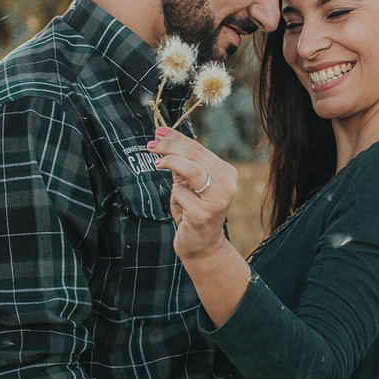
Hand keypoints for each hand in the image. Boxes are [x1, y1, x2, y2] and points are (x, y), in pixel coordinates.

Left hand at [149, 126, 237, 261]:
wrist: (202, 246)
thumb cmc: (194, 213)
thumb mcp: (188, 185)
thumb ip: (182, 165)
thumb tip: (163, 140)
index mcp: (227, 173)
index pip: (199, 149)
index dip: (177, 139)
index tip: (159, 132)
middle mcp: (227, 184)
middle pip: (195, 155)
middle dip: (170, 146)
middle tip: (151, 144)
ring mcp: (218, 199)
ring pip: (192, 169)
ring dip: (171, 162)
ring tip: (156, 162)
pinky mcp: (204, 213)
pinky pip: (181, 193)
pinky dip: (175, 196)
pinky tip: (179, 206)